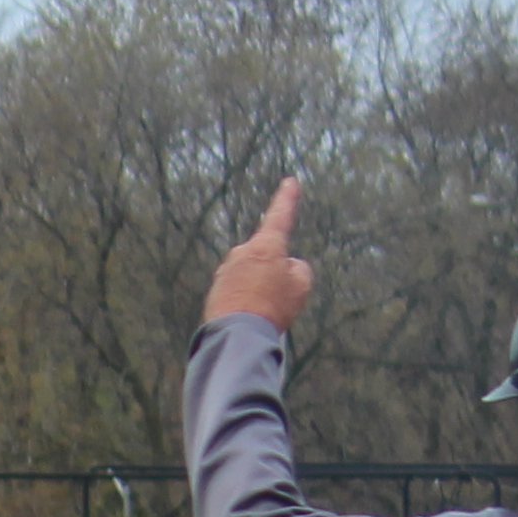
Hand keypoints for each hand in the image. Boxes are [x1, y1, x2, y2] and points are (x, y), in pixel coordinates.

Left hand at [203, 176, 314, 334]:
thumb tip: (289, 266)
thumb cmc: (272, 308)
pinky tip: (249, 316)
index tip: (289, 182)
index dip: (287, 199)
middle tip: (278, 297)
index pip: (280, 215)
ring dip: (258, 288)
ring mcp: (227, 269)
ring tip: (263, 311)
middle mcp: (243, 251)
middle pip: (265, 255)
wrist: (239, 333)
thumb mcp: (300, 286)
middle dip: (273, 271)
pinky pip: (237, 289)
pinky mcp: (216, 287)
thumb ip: (298, 269)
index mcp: (266, 245)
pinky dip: (245, 300)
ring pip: (250, 274)